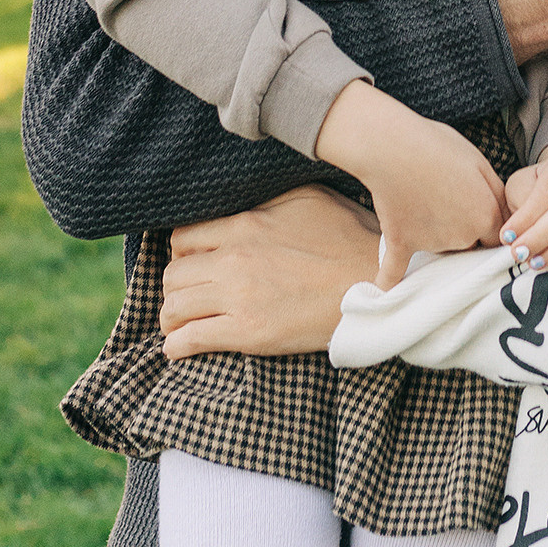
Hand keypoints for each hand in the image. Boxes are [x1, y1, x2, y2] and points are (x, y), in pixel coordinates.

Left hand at [160, 187, 380, 359]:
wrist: (375, 283)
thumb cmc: (350, 238)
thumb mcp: (309, 199)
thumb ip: (268, 200)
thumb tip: (245, 201)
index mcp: (247, 224)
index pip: (183, 236)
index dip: (183, 252)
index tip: (194, 263)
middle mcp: (235, 259)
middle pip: (173, 274)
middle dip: (177, 286)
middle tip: (190, 295)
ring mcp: (239, 297)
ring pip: (173, 307)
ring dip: (172, 317)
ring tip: (182, 323)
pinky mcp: (247, 332)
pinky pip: (189, 341)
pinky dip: (177, 347)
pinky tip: (181, 347)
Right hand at [315, 81, 507, 286]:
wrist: (394, 147)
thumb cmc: (440, 147)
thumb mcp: (481, 163)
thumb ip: (497, 194)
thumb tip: (508, 217)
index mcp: (486, 216)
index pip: (500, 236)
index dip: (494, 224)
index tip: (484, 212)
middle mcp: (462, 237)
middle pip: (471, 244)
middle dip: (468, 231)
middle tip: (451, 201)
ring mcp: (431, 244)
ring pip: (442, 248)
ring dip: (439, 236)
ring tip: (427, 201)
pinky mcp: (401, 243)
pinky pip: (395, 273)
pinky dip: (390, 284)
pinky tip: (384, 297)